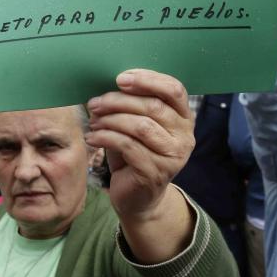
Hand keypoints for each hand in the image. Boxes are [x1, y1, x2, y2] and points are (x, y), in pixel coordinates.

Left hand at [86, 69, 194, 224]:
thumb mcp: (136, 124)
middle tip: (95, 103)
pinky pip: (128, 146)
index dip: (147, 79)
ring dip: (111, 120)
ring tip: (93, 122)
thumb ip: (131, 104)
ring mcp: (173, 156)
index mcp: (184, 117)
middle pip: (153, 106)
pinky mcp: (155, 172)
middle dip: (119, 101)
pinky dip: (105, 138)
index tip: (120, 79)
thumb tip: (106, 83)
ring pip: (140, 126)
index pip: (174, 90)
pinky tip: (92, 138)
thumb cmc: (134, 154)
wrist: (138, 197)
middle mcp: (184, 136)